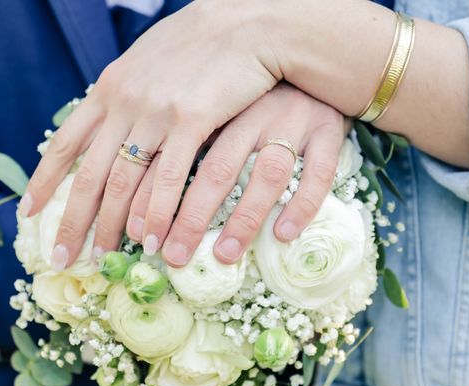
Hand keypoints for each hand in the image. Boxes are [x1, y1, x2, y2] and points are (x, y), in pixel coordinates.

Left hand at [20, 0, 280, 270]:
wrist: (244, 21)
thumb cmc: (198, 45)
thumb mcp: (146, 64)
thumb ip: (124, 96)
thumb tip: (110, 125)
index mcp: (108, 89)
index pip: (65, 143)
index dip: (45, 182)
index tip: (30, 213)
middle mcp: (123, 101)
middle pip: (90, 173)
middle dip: (73, 221)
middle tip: (63, 258)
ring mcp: (155, 110)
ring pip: (124, 181)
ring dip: (113, 225)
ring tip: (104, 258)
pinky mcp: (192, 119)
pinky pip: (168, 176)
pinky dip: (156, 212)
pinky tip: (150, 239)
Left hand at [145, 83, 345, 266]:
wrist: (309, 45)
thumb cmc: (253, 88)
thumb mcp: (215, 100)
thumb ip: (184, 134)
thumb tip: (143, 190)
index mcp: (219, 106)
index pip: (178, 157)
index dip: (155, 200)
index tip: (141, 238)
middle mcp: (253, 113)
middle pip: (217, 170)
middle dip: (191, 218)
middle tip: (174, 256)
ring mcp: (293, 121)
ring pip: (268, 174)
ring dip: (245, 218)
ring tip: (224, 255)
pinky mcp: (327, 130)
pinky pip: (319, 172)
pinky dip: (302, 204)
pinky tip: (283, 234)